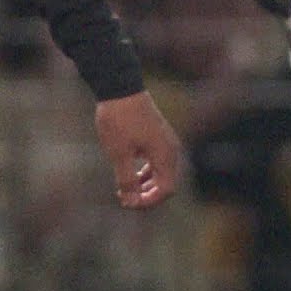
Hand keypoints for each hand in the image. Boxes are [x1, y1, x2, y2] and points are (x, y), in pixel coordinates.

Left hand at [94, 90, 182, 208]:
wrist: (120, 87)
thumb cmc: (119, 120)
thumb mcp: (119, 154)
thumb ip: (127, 180)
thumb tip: (131, 201)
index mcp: (165, 155)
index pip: (166, 190)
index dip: (148, 202)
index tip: (126, 203)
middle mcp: (171, 149)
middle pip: (167, 184)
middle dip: (147, 195)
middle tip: (124, 198)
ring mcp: (167, 141)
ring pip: (163, 173)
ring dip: (147, 185)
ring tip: (125, 187)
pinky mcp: (159, 135)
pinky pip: (159, 161)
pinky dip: (147, 172)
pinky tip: (130, 171)